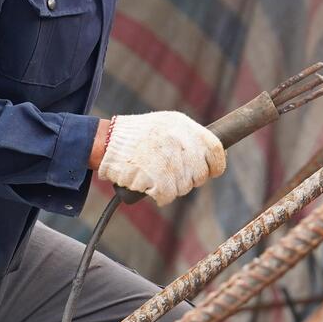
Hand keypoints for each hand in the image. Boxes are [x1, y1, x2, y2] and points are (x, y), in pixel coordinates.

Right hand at [96, 111, 225, 204]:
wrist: (106, 142)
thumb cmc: (135, 135)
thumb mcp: (165, 124)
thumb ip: (189, 137)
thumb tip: (213, 156)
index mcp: (184, 126)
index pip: (215, 149)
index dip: (216, 165)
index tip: (212, 171)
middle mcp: (180, 142)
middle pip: (200, 173)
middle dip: (190, 179)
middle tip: (173, 175)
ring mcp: (169, 160)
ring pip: (185, 187)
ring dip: (173, 188)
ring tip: (155, 175)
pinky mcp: (157, 178)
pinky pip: (169, 196)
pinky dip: (161, 196)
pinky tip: (150, 187)